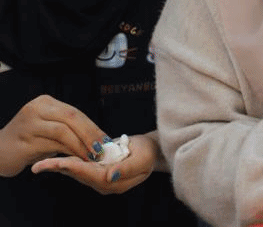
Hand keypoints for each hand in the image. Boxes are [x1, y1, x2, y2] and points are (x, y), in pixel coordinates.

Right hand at [0, 95, 105, 176]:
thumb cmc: (29, 141)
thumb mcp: (49, 129)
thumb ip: (68, 128)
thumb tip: (98, 137)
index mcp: (45, 103)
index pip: (75, 112)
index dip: (92, 126)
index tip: (106, 139)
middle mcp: (36, 109)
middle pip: (71, 118)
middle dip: (90, 134)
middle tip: (103, 148)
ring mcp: (29, 124)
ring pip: (63, 132)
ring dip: (81, 145)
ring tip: (92, 156)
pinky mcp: (24, 142)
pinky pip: (52, 146)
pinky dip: (68, 153)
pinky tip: (76, 160)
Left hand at [31, 133, 157, 194]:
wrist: (151, 150)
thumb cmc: (149, 153)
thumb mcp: (143, 159)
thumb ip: (128, 168)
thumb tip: (110, 175)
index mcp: (115, 182)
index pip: (93, 176)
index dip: (77, 168)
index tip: (62, 163)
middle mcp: (103, 183)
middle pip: (79, 175)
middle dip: (60, 169)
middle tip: (40, 166)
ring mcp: (99, 178)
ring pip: (76, 172)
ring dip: (59, 167)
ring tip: (40, 164)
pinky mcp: (96, 170)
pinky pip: (79, 167)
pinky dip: (66, 163)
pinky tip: (53, 160)